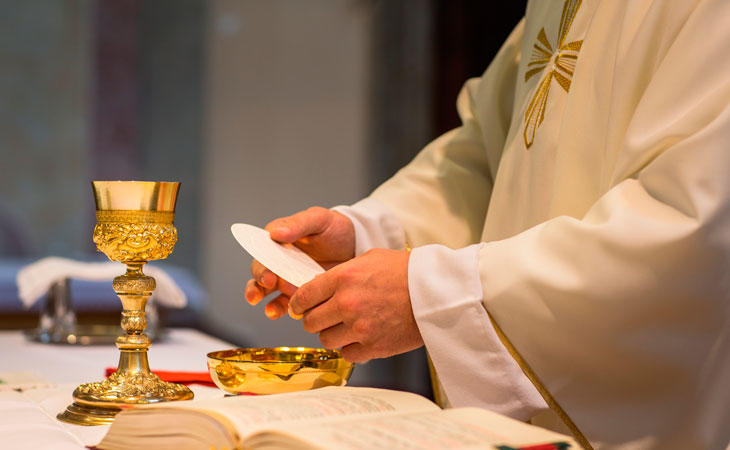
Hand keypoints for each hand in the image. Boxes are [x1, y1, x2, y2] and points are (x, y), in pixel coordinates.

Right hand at [244, 207, 354, 318]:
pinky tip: (284, 313)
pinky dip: (280, 309)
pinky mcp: (298, 292)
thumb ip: (298, 224)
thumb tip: (274, 232)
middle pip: (260, 273)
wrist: (356, 245)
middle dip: (258, 284)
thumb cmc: (335, 228)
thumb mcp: (319, 219)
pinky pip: (284, 303)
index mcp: (279, 240)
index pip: (261, 251)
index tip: (267, 275)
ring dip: (264, 301)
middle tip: (268, 287)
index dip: (261, 264)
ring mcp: (287, 277)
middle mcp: (278, 260)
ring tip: (271, 310)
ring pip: (266, 291)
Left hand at [289, 248, 423, 362]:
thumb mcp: (369, 258)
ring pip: (326, 339)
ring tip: (347, 326)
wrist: (436, 292)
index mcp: (343, 278)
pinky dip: (351, 347)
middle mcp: (347, 303)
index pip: (303, 296)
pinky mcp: (373, 347)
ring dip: (333, 334)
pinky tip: (361, 336)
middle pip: (310, 321)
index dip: (299, 303)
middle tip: (325, 316)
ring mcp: (359, 328)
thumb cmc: (406, 271)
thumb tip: (319, 285)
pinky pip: (347, 353)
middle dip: (315, 319)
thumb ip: (341, 272)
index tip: (301, 306)